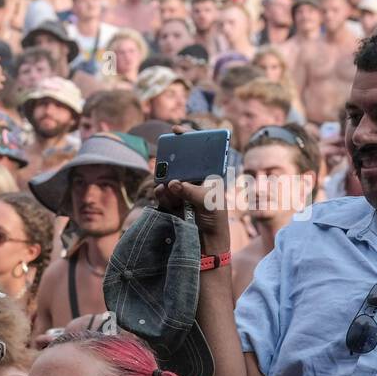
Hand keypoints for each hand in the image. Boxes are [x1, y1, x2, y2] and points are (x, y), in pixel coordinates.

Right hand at [153, 126, 230, 253]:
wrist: (206, 245)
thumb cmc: (215, 220)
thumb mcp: (209, 202)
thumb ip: (191, 191)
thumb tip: (173, 183)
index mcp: (209, 174)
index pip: (200, 151)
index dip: (189, 138)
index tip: (177, 130)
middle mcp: (194, 180)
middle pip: (179, 163)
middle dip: (170, 163)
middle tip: (162, 162)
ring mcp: (181, 191)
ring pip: (168, 179)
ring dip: (165, 183)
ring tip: (165, 189)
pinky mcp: (170, 203)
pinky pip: (162, 193)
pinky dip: (161, 193)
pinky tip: (162, 194)